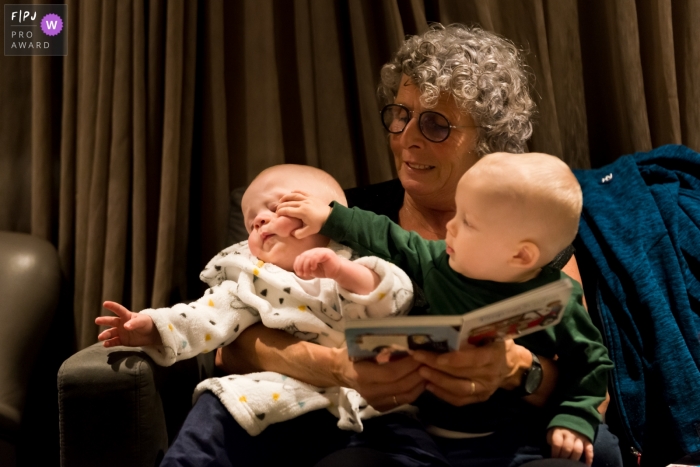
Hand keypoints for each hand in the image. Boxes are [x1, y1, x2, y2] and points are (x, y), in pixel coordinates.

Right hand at [95, 301, 161, 346]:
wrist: (152, 334)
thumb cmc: (147, 324)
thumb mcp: (142, 321)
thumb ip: (134, 323)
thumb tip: (125, 327)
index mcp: (127, 316)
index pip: (119, 309)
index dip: (112, 306)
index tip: (105, 303)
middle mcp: (122, 323)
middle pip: (111, 321)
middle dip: (104, 321)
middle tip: (97, 320)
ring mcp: (121, 332)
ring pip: (111, 333)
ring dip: (105, 335)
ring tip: (100, 337)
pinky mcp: (123, 340)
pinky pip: (114, 342)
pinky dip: (109, 343)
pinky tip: (105, 344)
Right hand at [277, 191, 331, 238]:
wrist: (331, 217)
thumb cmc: (319, 224)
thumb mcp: (309, 232)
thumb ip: (298, 233)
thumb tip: (291, 232)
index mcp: (301, 212)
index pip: (287, 210)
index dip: (280, 212)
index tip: (277, 214)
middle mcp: (303, 203)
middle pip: (288, 203)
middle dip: (281, 206)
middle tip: (277, 210)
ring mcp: (307, 199)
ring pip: (294, 195)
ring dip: (286, 197)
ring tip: (281, 200)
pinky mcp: (312, 196)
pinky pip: (302, 192)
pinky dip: (295, 191)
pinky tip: (291, 192)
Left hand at [294, 247, 341, 279]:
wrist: (337, 272)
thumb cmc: (325, 271)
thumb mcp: (312, 270)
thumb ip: (305, 268)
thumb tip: (298, 270)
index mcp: (311, 253)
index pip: (300, 256)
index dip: (297, 264)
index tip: (298, 273)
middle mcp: (315, 250)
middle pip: (303, 256)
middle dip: (301, 266)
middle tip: (302, 274)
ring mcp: (320, 251)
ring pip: (308, 256)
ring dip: (306, 266)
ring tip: (307, 273)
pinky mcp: (326, 253)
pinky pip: (316, 256)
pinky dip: (312, 263)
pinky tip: (313, 268)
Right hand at [335, 352, 426, 411]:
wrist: (341, 371)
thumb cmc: (354, 354)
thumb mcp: (364, 347)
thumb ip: (384, 349)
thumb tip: (408, 347)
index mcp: (363, 375)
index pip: (391, 373)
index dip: (408, 365)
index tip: (420, 354)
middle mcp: (370, 392)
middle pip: (402, 386)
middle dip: (419, 373)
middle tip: (430, 362)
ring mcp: (376, 402)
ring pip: (406, 396)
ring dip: (420, 383)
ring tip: (429, 370)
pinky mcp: (381, 407)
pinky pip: (404, 400)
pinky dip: (415, 390)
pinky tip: (421, 379)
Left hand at [411, 339, 528, 405]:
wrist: (514, 367)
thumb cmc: (499, 343)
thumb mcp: (493, 333)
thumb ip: (475, 333)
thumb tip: (449, 328)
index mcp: (495, 355)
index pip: (474, 359)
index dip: (455, 359)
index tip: (437, 357)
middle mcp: (490, 375)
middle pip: (461, 374)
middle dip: (437, 366)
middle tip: (418, 358)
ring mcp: (485, 389)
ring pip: (458, 389)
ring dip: (438, 381)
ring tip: (421, 372)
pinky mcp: (479, 398)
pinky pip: (459, 400)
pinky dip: (442, 394)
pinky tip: (428, 385)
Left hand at [547, 427, 593, 465]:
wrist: (573, 417)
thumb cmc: (559, 428)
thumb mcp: (552, 430)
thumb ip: (551, 439)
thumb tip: (552, 448)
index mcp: (559, 431)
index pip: (557, 443)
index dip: (555, 452)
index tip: (553, 458)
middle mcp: (570, 434)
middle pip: (568, 448)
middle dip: (564, 457)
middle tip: (562, 462)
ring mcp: (579, 437)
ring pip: (578, 449)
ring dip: (574, 458)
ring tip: (571, 464)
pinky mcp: (587, 440)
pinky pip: (589, 449)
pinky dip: (589, 457)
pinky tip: (587, 464)